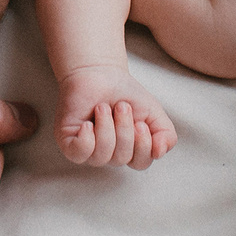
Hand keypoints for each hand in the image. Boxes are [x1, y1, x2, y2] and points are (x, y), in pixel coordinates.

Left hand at [54, 62, 176, 169]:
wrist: (99, 72)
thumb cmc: (125, 93)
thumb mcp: (154, 112)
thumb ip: (166, 134)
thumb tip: (160, 153)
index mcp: (129, 151)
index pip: (140, 163)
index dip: (143, 145)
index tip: (140, 122)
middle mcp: (109, 155)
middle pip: (122, 158)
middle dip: (124, 128)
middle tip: (121, 106)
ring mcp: (88, 151)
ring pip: (102, 155)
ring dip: (106, 127)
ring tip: (103, 107)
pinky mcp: (69, 143)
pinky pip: (79, 153)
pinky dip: (87, 138)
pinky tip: (88, 123)